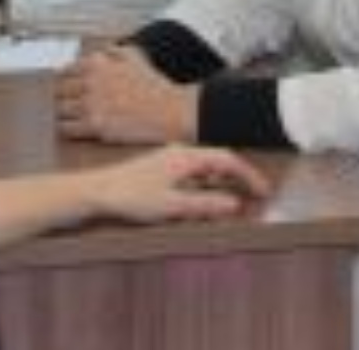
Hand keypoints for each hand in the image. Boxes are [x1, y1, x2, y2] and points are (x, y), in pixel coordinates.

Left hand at [56, 43, 196, 143]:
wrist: (170, 110)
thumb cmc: (154, 85)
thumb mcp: (134, 56)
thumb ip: (112, 50)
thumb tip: (97, 51)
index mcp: (97, 63)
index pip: (65, 71)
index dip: (66, 81)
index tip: (68, 87)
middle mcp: (90, 81)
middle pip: (59, 91)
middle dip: (64, 97)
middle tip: (69, 103)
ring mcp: (91, 104)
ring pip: (60, 110)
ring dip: (66, 113)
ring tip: (73, 116)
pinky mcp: (94, 125)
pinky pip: (66, 128)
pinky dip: (68, 129)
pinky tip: (76, 128)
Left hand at [84, 144, 269, 222]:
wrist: (94, 192)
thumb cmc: (130, 196)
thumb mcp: (172, 205)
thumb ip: (205, 204)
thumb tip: (234, 204)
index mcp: (186, 156)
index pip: (228, 160)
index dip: (249, 175)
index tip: (264, 192)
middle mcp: (179, 153)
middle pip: (219, 161)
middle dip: (239, 179)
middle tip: (256, 196)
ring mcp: (168, 159)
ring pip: (205, 168)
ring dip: (222, 183)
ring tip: (234, 200)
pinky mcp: (159, 169)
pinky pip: (191, 174)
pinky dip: (205, 186)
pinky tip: (203, 199)